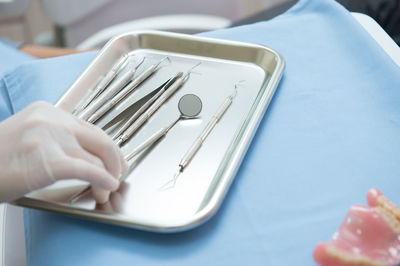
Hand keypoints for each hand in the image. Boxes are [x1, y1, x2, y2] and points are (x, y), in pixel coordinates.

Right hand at [0, 101, 127, 202]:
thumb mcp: (29, 136)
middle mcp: (52, 120)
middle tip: (119, 172)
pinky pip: (87, 169)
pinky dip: (102, 179)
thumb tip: (85, 154)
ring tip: (105, 189)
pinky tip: (106, 186)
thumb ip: (57, 138)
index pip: (90, 128)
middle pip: (100, 139)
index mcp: (48, 111)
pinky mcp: (49, 161)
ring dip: (107, 177)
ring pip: (95, 157)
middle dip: (115, 159)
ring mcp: (50, 138)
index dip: (108, 146)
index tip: (115, 158)